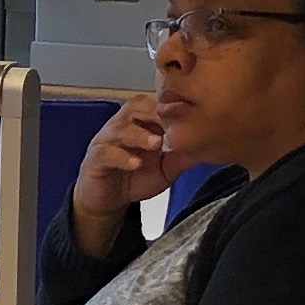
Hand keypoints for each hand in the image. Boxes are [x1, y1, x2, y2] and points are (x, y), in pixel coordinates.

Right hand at [67, 94, 176, 253]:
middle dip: (154, 114)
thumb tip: (209, 147)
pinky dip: (121, 157)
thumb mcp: (166, 168)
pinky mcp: (95, 159)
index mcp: (141, 123)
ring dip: (139, 135)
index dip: (170, 106)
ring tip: (155, 144)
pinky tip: (134, 164)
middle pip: (134, 107)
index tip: (188, 114)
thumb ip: (183, 157)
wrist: (108, 200)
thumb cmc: (135, 178)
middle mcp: (122, 126)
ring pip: (119, 128)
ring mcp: (106, 141)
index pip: (154, 104)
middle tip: (171, 125)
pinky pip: (106, 153)